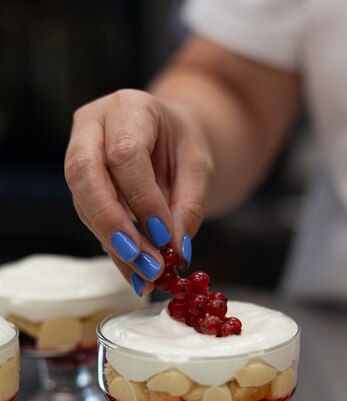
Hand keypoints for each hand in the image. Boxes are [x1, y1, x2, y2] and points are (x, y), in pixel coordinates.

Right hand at [64, 89, 212, 295]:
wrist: (166, 136)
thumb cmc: (183, 145)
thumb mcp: (198, 167)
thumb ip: (189, 205)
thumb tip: (177, 251)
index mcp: (129, 108)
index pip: (125, 155)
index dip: (143, 199)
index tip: (165, 237)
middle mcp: (92, 126)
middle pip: (85, 176)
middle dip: (113, 225)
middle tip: (143, 262)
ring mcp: (78, 154)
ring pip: (83, 202)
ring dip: (114, 245)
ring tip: (146, 276)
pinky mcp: (79, 185)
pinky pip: (90, 220)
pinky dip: (114, 250)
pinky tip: (135, 274)